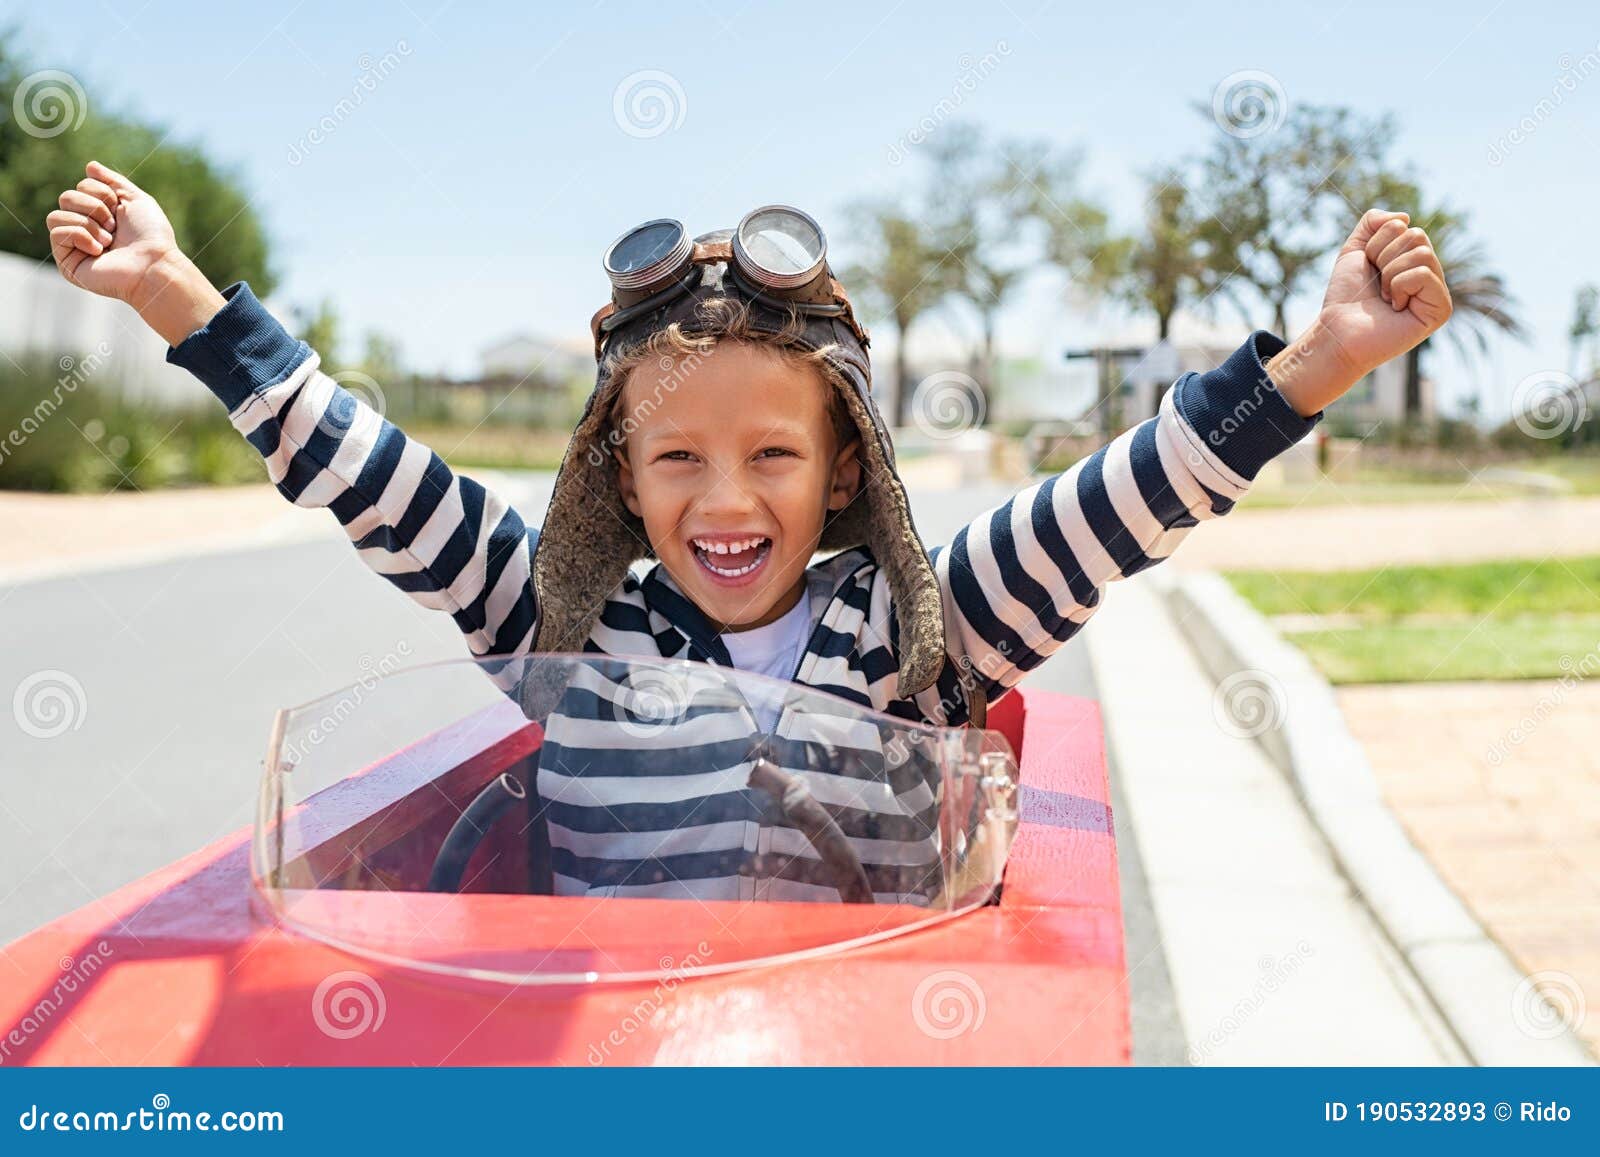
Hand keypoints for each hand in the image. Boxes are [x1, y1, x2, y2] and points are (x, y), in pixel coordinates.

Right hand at [48, 160, 180, 305]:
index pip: (82, 186)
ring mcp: (74, 246)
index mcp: (100, 213)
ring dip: (88, 223)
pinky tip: (98, 251)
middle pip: (66, 197)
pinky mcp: (67, 263)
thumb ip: (113, 181)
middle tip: (114, 226)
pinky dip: (80, 236)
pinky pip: (57, 232)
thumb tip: (90, 166)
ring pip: (55, 215)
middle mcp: (85, 228)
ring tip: (109, 241)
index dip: (103, 193)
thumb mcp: (135, 199)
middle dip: (94, 207)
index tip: (121, 210)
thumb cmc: (150, 234)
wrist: (153, 265)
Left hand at [1266, 209, 1452, 416]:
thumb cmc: (1346, 295)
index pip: (1404, 226)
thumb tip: (1405, 216)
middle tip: (1377, 285)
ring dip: (1391, 274)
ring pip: (1422, 253)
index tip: (1369, 269)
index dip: (1376, 245)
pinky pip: (1424, 274)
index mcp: (1412, 259)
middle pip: (1417, 236)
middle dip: (1384, 257)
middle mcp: (1430, 273)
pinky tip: (1395, 307)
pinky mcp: (1440, 309)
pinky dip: (1400, 286)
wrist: (1337, 330)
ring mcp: (1437, 292)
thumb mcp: (1355, 249)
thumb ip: (1373, 222)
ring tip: (1385, 297)